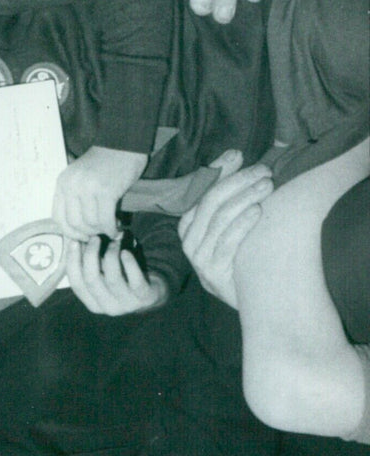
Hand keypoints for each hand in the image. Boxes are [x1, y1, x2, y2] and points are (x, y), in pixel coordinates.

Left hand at [52, 146, 146, 239]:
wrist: (123, 143)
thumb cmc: (103, 163)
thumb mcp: (80, 177)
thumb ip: (74, 198)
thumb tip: (77, 230)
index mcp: (62, 183)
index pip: (58, 218)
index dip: (70, 232)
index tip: (82, 236)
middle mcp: (71, 185)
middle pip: (74, 224)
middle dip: (87, 234)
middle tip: (99, 233)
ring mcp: (87, 188)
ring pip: (90, 223)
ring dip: (102, 230)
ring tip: (110, 228)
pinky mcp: (105, 191)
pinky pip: (105, 219)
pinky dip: (111, 228)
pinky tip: (117, 228)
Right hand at [66, 236, 167, 315]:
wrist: (152, 294)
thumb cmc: (123, 280)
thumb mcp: (104, 276)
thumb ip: (91, 264)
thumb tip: (75, 241)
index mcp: (93, 304)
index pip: (77, 284)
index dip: (73, 262)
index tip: (74, 242)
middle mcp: (108, 307)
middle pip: (92, 280)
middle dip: (90, 255)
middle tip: (94, 238)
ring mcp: (127, 304)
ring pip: (113, 279)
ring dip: (111, 255)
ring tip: (114, 242)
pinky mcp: (144, 297)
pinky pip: (135, 280)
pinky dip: (129, 264)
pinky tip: (126, 252)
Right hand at [178, 151, 272, 308]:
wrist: (250, 301)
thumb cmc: (241, 256)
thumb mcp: (230, 224)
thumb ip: (227, 193)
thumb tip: (234, 154)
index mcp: (188, 226)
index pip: (201, 191)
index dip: (219, 171)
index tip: (239, 154)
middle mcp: (189, 241)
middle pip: (210, 203)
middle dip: (237, 182)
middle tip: (263, 171)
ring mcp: (198, 259)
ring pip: (219, 220)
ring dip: (244, 198)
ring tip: (266, 186)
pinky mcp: (212, 274)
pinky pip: (226, 243)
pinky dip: (242, 225)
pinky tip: (257, 211)